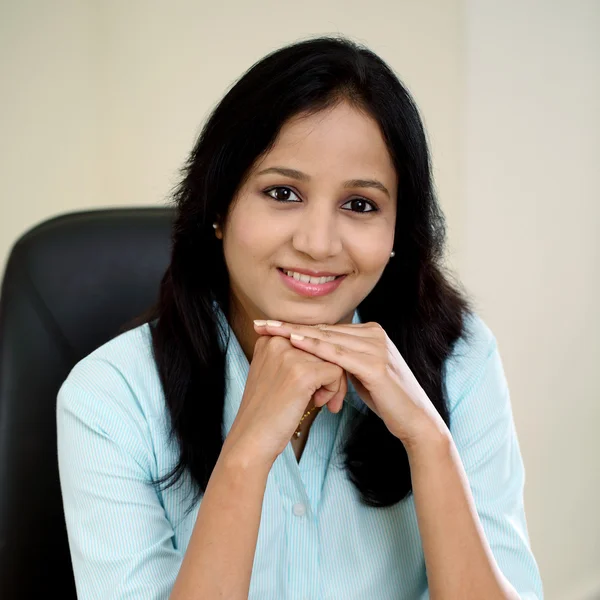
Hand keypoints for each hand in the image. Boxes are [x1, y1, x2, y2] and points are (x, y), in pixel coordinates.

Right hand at [224, 334, 346, 465]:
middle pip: (323, 347)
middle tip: (323, 398)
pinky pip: (337, 372)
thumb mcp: (273, 372)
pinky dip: (335, 390)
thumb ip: (293, 355)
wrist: (251, 439)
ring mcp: (290, 356)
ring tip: (321, 402)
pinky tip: (319, 404)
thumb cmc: (266, 411)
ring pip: (333, 359)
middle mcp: (278, 341)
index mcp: (270, 338)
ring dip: (334, 384)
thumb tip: (326, 348)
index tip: (311, 385)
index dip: (317, 362)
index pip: (310, 339)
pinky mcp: (304, 373)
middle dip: (329, 373)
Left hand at [253, 320, 445, 447]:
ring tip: (270, 331)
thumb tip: (320, 355)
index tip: (270, 325)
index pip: (326, 328)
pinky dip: (315, 348)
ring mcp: (376, 347)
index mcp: (370, 333)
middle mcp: (374, 334)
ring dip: (296, 334)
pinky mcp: (375, 364)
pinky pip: (338, 354)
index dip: (296, 326)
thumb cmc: (387, 399)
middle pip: (323, 329)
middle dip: (289, 326)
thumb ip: (344, 359)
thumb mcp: (361, 373)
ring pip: (327, 338)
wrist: (415, 420)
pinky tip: (295, 343)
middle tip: (261, 324)